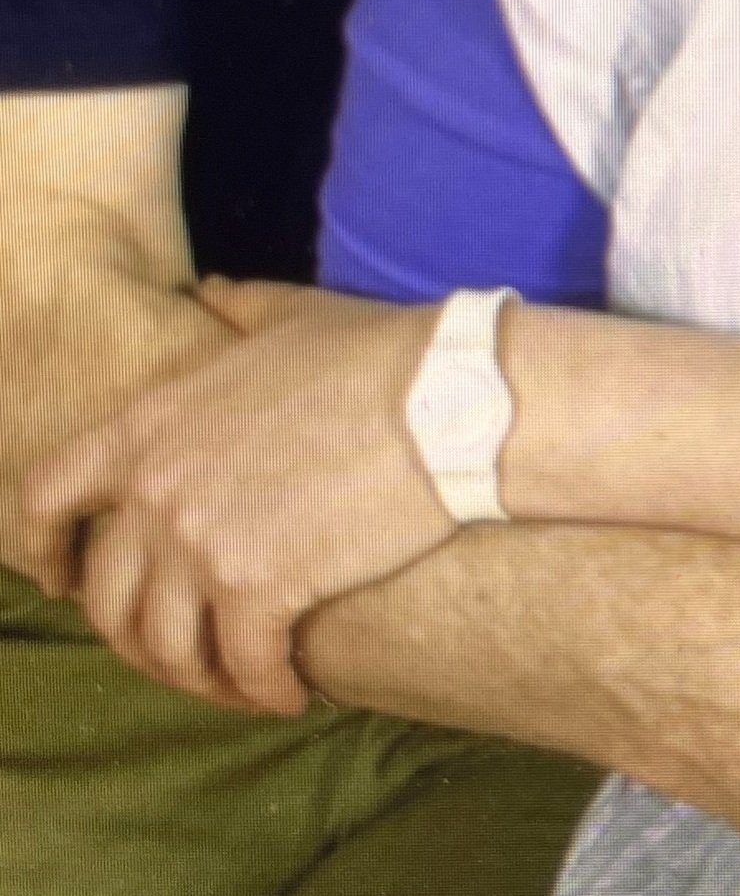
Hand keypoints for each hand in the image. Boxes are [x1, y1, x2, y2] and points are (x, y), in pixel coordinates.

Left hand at [18, 279, 448, 713]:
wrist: (449, 399)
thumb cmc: (379, 354)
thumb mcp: (293, 316)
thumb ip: (237, 305)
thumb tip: (211, 291)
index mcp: (154, 423)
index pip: (49, 495)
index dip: (47, 547)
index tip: (63, 581)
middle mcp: (160, 490)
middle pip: (108, 598)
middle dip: (136, 638)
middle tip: (178, 651)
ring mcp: (204, 544)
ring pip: (167, 648)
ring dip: (201, 677)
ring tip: (239, 679)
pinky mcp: (260, 591)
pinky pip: (243, 668)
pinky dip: (265, 690)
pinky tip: (293, 692)